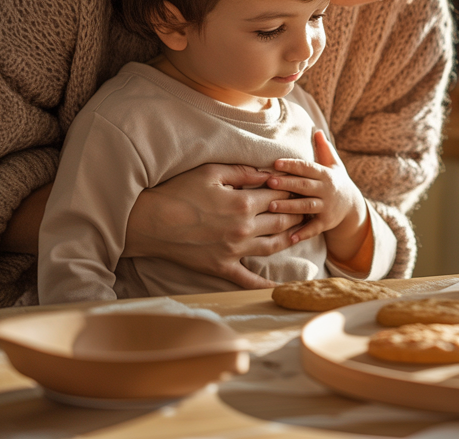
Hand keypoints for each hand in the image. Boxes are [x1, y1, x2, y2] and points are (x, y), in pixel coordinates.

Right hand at [124, 163, 305, 288]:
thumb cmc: (178, 192)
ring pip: (273, 247)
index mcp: (243, 204)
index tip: (300, 185)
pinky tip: (278, 287)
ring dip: (291, 239)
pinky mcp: (222, 268)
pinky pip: (248, 279)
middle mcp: (243, 230)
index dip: (291, 189)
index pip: (278, 195)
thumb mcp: (211, 172)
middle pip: (282, 221)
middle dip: (298, 212)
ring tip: (302, 232)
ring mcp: (234, 251)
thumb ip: (243, 172)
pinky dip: (264, 284)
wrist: (149, 222)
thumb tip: (267, 173)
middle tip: (308, 207)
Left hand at [267, 131, 369, 262]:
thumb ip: (323, 148)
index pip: (307, 168)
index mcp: (325, 174)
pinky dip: (303, 233)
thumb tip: (316, 130)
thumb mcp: (333, 164)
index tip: (276, 163)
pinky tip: (289, 237)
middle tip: (269, 182)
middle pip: (305, 186)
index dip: (292, 165)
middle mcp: (327, 190)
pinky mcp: (327, 222)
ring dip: (289, 207)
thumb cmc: (335, 180)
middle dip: (287, 184)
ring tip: (271, 206)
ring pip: (307, 207)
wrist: (352, 205)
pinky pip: (314, 228)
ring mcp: (327, 207)